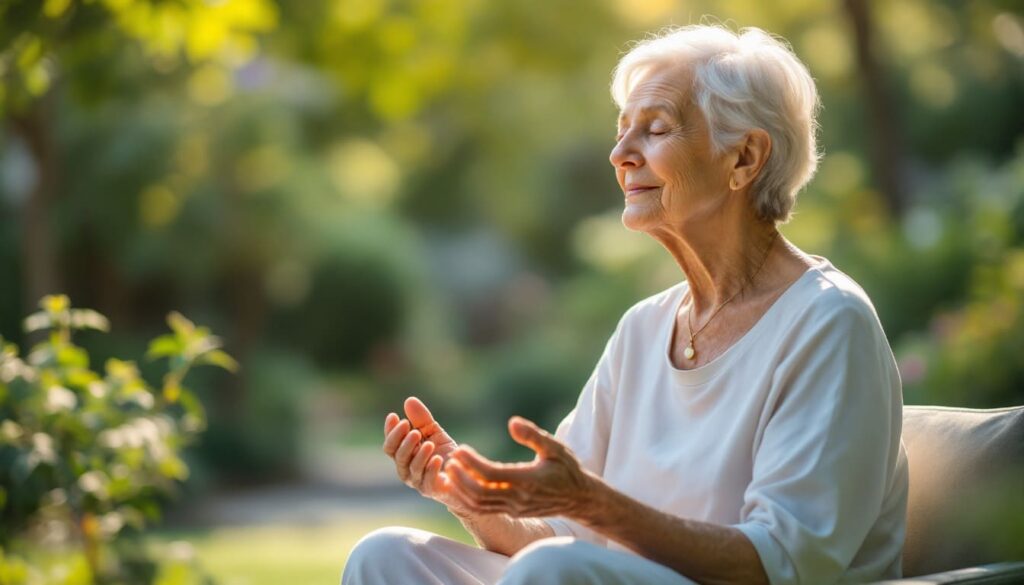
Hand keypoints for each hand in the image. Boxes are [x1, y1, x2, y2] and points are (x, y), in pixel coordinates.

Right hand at [382, 396, 470, 515]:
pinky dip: (431, 469)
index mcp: (404, 456)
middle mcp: (407, 470)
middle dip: (403, 442)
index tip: (395, 416)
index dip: (390, 431)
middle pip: (397, 456)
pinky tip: (437, 458)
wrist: (466, 473)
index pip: (390, 446)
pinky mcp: (433, 490)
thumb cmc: (446, 453)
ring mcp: (418, 482)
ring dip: (419, 455)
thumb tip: (409, 401)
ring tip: (429, 444)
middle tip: (414, 431)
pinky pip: (428, 481)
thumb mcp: (434, 433)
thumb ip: (421, 420)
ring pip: (411, 468)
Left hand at [443, 416, 597, 518]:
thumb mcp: (555, 447)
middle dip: (461, 478)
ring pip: (479, 505)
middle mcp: (518, 497)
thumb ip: (533, 435)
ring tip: (449, 472)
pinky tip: (459, 485)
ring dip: (461, 490)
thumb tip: (512, 422)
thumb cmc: (567, 469)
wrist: (579, 498)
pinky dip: (468, 499)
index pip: (491, 474)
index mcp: (528, 480)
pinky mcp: (511, 512)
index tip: (460, 449)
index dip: (472, 463)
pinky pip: (484, 510)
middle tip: (449, 461)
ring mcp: (514, 508)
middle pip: (480, 493)